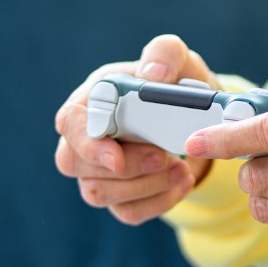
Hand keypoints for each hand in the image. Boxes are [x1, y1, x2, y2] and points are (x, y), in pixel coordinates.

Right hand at [54, 34, 214, 224]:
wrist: (198, 121)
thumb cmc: (176, 85)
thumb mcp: (179, 60)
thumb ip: (165, 54)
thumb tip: (152, 75)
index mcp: (92, 99)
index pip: (69, 122)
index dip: (87, 143)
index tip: (116, 158)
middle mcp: (85, 137)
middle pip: (75, 164)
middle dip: (125, 168)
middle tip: (165, 156)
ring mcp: (97, 171)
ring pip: (100, 194)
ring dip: (146, 185)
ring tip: (182, 168)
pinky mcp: (119, 196)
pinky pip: (127, 212)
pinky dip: (159, 201)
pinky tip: (182, 181)